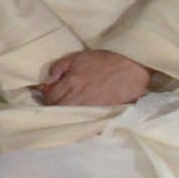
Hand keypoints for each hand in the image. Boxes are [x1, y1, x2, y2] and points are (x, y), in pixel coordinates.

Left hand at [34, 50, 157, 113]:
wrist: (131, 66)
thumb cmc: (104, 60)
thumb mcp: (78, 57)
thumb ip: (59, 67)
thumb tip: (47, 81)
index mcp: (70, 82)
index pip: (49, 98)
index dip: (48, 97)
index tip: (51, 95)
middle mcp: (78, 97)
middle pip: (58, 110)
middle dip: (55, 107)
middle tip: (59, 103)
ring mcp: (90, 106)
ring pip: (70, 116)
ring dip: (67, 113)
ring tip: (70, 108)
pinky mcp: (102, 112)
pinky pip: (85, 120)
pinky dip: (81, 119)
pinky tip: (82, 114)